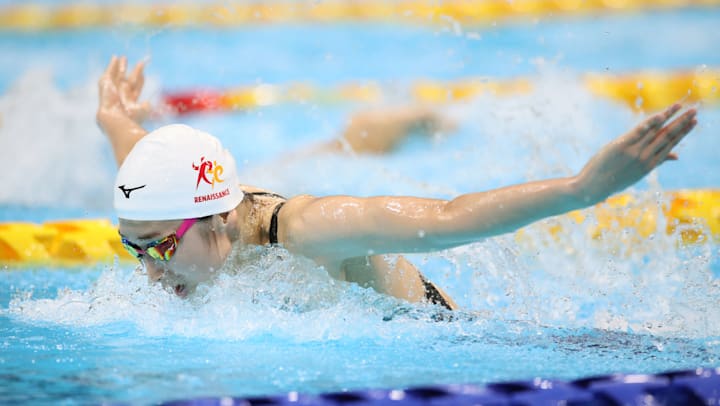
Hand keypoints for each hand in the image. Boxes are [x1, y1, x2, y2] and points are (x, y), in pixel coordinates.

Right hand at [97, 55, 151, 124]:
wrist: (114, 118)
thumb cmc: (129, 117)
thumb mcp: (142, 111)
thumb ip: (145, 107)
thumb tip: (147, 103)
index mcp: (130, 101)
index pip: (136, 89)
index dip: (140, 81)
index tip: (143, 74)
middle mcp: (121, 95)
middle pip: (129, 81)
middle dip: (134, 72)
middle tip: (140, 63)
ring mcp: (113, 90)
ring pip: (118, 76)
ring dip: (121, 67)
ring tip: (124, 58)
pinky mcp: (105, 85)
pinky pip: (108, 73)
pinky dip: (111, 65)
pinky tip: (115, 58)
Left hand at [574, 103, 696, 202]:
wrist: (594, 186)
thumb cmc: (614, 179)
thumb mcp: (637, 173)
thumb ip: (656, 161)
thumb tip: (677, 156)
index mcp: (650, 164)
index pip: (671, 144)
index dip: (683, 132)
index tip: (694, 122)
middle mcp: (646, 157)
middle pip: (667, 136)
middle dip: (682, 122)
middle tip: (695, 110)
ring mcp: (635, 152)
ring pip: (656, 131)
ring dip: (670, 117)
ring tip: (682, 106)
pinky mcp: (622, 146)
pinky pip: (639, 131)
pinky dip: (650, 122)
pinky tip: (661, 114)